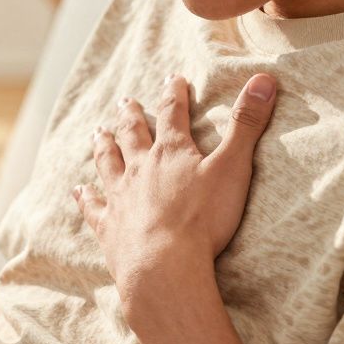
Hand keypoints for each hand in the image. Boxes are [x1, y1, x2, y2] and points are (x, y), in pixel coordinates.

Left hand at [73, 73, 277, 324]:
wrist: (163, 265)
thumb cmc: (202, 218)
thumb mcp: (233, 167)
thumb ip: (246, 124)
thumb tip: (264, 78)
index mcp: (171, 153)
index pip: (172, 114)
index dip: (174, 95)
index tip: (173, 79)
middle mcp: (139, 169)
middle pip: (133, 135)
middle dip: (132, 116)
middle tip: (126, 102)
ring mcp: (120, 197)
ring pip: (108, 163)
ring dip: (105, 146)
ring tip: (99, 132)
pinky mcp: (110, 227)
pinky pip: (94, 207)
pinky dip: (86, 198)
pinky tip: (79, 191)